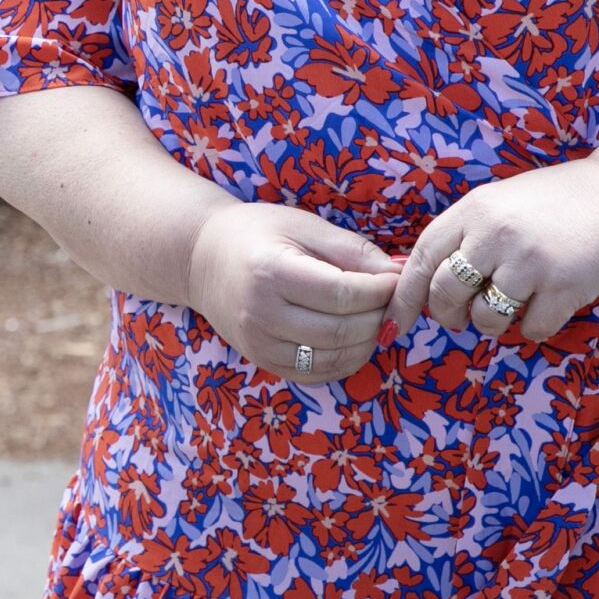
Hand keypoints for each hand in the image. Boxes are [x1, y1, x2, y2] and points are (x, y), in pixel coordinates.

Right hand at [185, 201, 400, 384]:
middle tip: (392, 299)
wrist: (201, 259)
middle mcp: (261, 314)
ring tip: (374, 315)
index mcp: (271, 272)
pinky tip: (353, 336)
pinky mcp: (264, 362)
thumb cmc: (255, 233)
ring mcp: (260, 344)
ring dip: (368, 340)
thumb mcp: (302, 226)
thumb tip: (397, 273)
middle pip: (342, 330)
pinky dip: (347, 359)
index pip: (343, 294)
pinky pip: (319, 373)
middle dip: (379, 316)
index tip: (396, 278)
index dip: (380, 289)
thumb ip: (351, 250)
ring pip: (335, 357)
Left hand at [385, 146, 598, 345]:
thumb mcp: (500, 202)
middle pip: (445, 293)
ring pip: (485, 318)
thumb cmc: (557, 201)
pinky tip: (547, 306)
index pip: (421, 258)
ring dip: (493, 323)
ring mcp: (529, 262)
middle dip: (448, 315)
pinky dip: (534, 328)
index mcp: (473, 209)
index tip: (396, 322)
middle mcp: (495, 234)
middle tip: (462, 317)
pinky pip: (531, 330)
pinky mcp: (563, 287)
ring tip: (511, 305)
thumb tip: (428, 282)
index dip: (405, 296)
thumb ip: (466, 234)